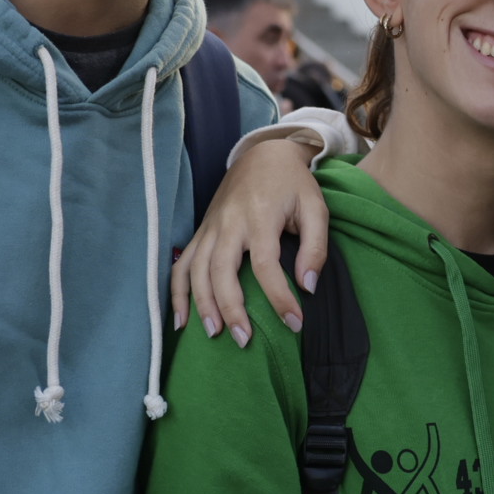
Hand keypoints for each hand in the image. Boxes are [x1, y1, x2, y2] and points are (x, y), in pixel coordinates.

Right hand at [170, 135, 328, 348]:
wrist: (262, 153)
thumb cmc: (293, 184)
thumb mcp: (316, 208)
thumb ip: (316, 247)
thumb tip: (309, 286)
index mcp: (259, 217)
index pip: (266, 266)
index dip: (279, 298)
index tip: (295, 324)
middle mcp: (229, 223)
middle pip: (221, 271)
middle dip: (230, 308)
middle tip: (243, 340)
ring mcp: (210, 228)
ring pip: (197, 270)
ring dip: (202, 304)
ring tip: (213, 335)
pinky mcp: (201, 232)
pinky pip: (181, 264)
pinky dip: (177, 292)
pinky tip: (181, 320)